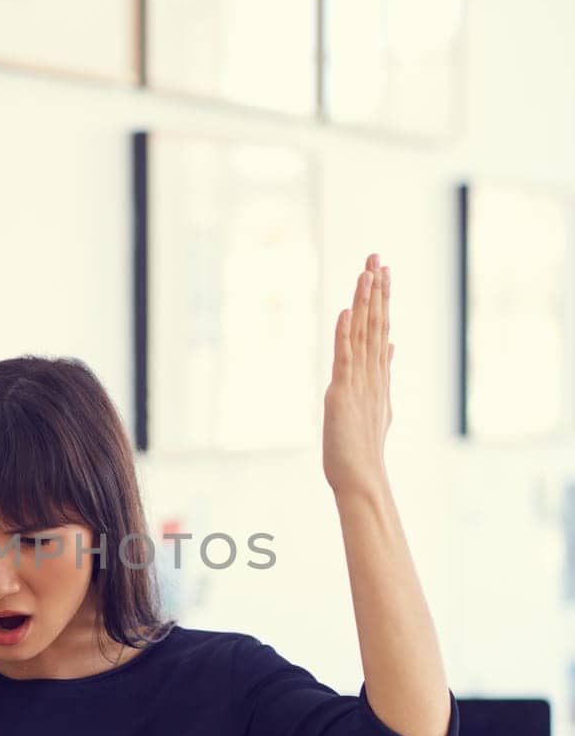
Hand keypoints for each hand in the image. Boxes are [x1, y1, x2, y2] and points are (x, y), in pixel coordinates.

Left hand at [323, 252, 392, 498]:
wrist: (362, 478)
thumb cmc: (363, 446)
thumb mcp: (377, 403)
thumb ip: (384, 372)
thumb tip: (392, 345)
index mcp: (377, 375)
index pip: (381, 328)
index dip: (382, 299)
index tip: (382, 270)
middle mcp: (372, 374)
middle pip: (376, 324)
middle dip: (376, 290)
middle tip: (377, 257)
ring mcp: (359, 383)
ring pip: (363, 335)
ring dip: (364, 303)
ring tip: (367, 272)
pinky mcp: (342, 394)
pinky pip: (344, 358)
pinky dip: (344, 334)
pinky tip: (345, 312)